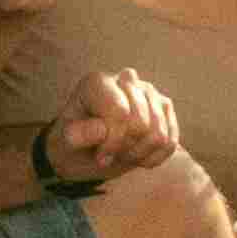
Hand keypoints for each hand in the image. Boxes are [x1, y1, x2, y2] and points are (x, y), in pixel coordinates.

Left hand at [51, 68, 186, 186]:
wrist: (84, 151)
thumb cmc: (74, 143)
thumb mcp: (66, 142)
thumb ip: (79, 135)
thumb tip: (101, 130)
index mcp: (97, 83)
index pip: (120, 113)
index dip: (113, 142)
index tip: (100, 156)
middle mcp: (126, 80)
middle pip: (141, 125)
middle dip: (126, 149)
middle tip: (110, 154)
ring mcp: (149, 92)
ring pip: (159, 135)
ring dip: (139, 154)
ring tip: (122, 153)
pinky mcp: (164, 107)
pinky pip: (170, 142)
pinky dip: (153, 158)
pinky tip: (136, 155)